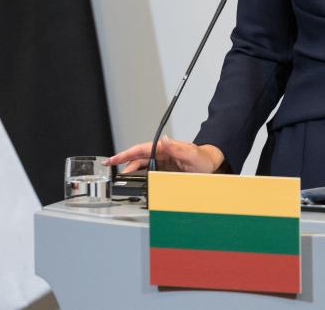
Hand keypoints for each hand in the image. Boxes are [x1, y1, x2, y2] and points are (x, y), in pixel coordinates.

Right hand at [103, 137, 223, 173]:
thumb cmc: (203, 159)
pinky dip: (140, 177)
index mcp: (165, 148)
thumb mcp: (191, 153)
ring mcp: (162, 162)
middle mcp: (161, 154)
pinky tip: (135, 183)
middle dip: (123, 165)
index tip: (113, 159)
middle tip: (112, 174)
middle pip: (137, 159)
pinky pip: (148, 173)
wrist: (212, 166)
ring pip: (141, 167)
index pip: (140, 150)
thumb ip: (177, 148)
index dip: (125, 154)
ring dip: (131, 172)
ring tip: (122, 181)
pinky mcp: (165, 170)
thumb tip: (164, 141)